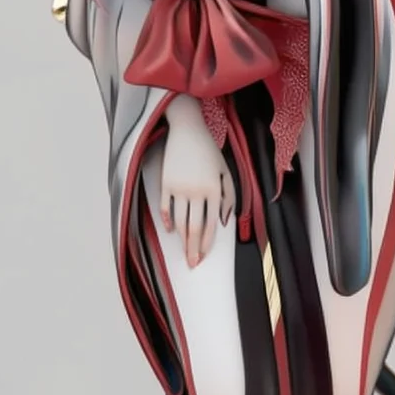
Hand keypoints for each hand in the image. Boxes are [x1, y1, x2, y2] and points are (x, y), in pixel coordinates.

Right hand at [159, 105, 233, 268]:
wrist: (187, 130)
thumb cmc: (209, 151)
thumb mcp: (225, 172)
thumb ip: (229, 197)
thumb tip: (224, 222)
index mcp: (214, 190)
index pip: (210, 224)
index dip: (206, 243)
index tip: (203, 257)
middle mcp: (196, 191)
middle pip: (193, 227)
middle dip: (192, 249)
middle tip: (191, 264)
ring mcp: (179, 187)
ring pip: (179, 220)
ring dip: (181, 239)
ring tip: (183, 250)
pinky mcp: (166, 183)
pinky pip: (165, 207)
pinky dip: (167, 220)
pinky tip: (169, 229)